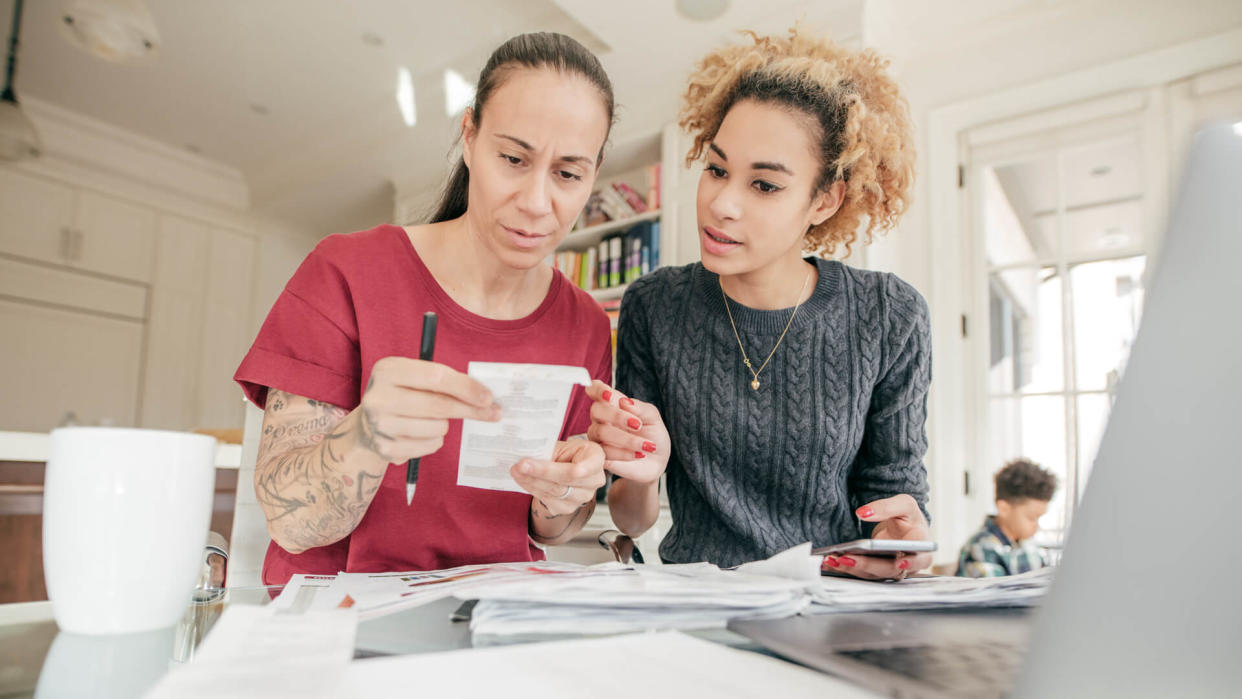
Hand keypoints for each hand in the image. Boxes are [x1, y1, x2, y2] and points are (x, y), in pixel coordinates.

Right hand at [355, 356, 500, 462]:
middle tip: (493, 413)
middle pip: (439, 405)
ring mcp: (380, 425)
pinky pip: (430, 445)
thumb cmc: (402, 395)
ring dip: (445, 425)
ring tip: (433, 419)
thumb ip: (443, 380)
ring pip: (437, 427)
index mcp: (388, 370)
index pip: (435, 376)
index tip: (488, 396)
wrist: (366, 426)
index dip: (466, 387)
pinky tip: (422, 433)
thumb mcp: (413, 377)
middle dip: (470, 409)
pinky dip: (435, 440)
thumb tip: (485, 395)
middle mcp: (379, 397)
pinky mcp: (385, 449)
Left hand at [511, 439, 605, 515]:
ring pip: (555, 491)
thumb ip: (549, 449)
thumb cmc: (566, 453)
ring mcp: (583, 497)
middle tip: (521, 465)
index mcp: (596, 457)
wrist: (566, 468)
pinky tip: (522, 479)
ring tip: (516, 471)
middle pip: (566, 479)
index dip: (575, 468)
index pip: (587, 465)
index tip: (563, 467)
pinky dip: (532, 488)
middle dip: (541, 472)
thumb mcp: (561, 445)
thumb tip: (525, 451)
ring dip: (532, 481)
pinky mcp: (567, 508)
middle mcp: (594, 480)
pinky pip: (547, 499)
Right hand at [584, 380, 669, 484]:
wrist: (657, 461)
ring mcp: (598, 438)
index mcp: (613, 404)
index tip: (608, 394)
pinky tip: (639, 454)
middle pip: (596, 410)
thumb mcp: (653, 418)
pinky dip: (623, 453)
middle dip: (616, 416)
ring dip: (626, 439)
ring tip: (647, 445)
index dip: (597, 390)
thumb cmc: (652, 434)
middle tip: (638, 425)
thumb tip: (624, 402)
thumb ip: (640, 408)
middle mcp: (601, 419)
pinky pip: (604, 453)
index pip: (595, 390)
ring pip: (601, 432)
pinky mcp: (600, 457)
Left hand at [822, 494, 932, 580]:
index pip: (920, 559)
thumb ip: (886, 507)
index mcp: (921, 547)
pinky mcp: (876, 572)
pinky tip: (829, 562)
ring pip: (872, 574)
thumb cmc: (908, 517)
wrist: (903, 528)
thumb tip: (862, 513)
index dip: (911, 563)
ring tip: (831, 559)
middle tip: (846, 557)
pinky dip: (845, 569)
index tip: (899, 562)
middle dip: (867, 565)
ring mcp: (891, 571)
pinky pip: (861, 573)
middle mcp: (908, 564)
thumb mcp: (904, 504)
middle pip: (888, 569)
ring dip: (851, 569)